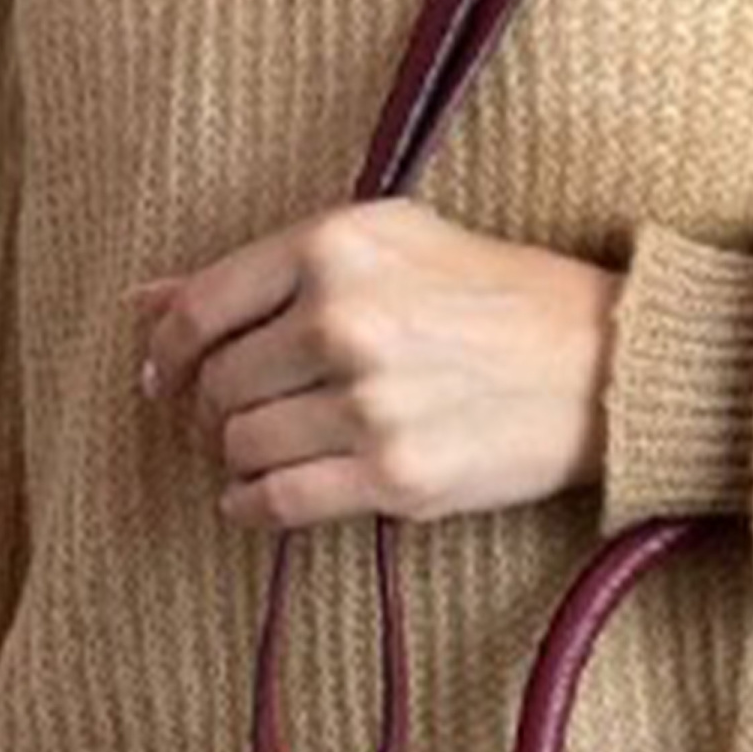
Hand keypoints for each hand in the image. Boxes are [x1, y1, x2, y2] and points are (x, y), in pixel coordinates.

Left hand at [128, 199, 621, 529]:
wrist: (607, 365)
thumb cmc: (502, 296)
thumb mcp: (392, 243)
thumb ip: (269, 270)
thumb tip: (145, 302)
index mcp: (336, 248)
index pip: (201, 308)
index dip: (167, 351)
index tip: (167, 375)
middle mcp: (344, 321)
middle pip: (218, 386)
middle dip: (208, 411)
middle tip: (225, 423)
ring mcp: (369, 404)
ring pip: (242, 446)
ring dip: (236, 459)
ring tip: (260, 456)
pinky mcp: (397, 476)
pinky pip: (279, 502)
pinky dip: (251, 508)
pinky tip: (256, 502)